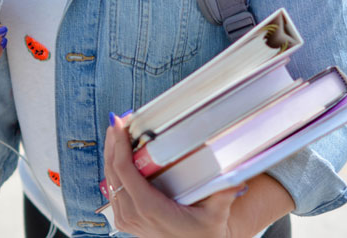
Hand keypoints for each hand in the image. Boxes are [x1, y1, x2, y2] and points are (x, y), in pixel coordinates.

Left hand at [103, 115, 245, 237]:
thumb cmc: (204, 236)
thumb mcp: (216, 215)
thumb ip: (224, 194)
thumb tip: (236, 174)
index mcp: (149, 208)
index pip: (124, 171)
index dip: (119, 144)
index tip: (119, 124)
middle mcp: (133, 214)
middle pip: (113, 171)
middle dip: (113, 143)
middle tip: (118, 121)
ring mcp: (127, 218)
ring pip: (110, 180)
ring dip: (111, 154)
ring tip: (118, 132)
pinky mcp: (126, 219)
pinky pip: (114, 190)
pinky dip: (115, 169)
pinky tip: (120, 155)